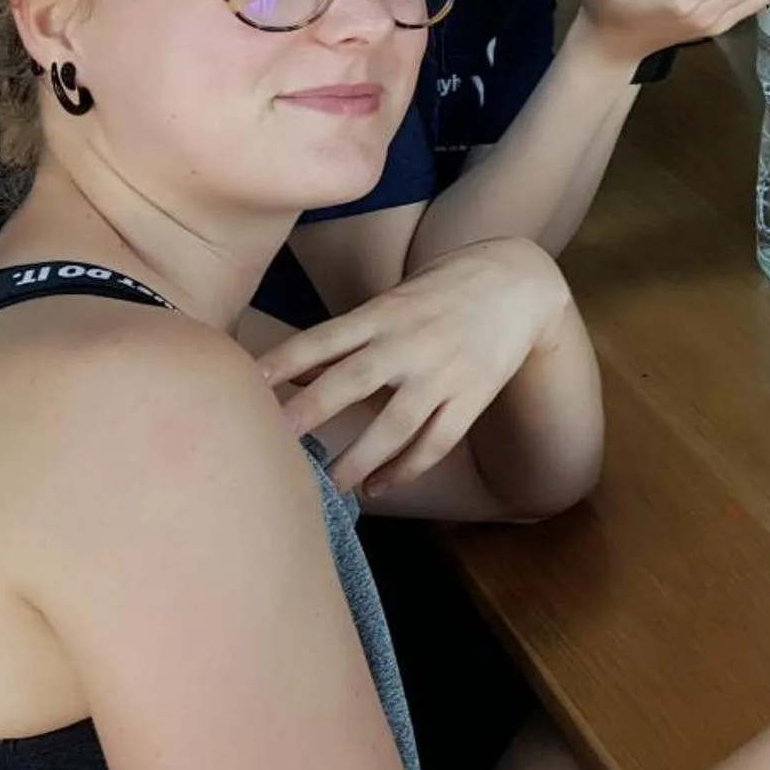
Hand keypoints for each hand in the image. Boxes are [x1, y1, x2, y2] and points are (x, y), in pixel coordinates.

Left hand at [257, 237, 575, 493]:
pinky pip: (437, 441)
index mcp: (385, 311)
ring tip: (328, 487)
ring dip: (359, 459)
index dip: (284, 360)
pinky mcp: (472, 395)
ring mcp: (444, 371)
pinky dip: (407, 469)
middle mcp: (410, 341)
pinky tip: (379, 487)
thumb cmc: (445, 287)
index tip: (247, 383)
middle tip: (274, 442)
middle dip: (311, 411)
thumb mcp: (395, 297)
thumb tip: (295, 373)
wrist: (521, 281)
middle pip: (353, 380)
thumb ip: (352, 334)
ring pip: (396, 424)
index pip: (324, 338)